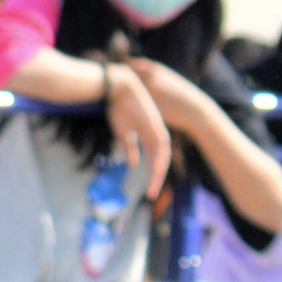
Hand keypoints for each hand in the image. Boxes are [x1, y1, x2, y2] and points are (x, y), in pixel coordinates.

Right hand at [102, 63, 172, 197]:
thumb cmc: (119, 106)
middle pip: (161, 160)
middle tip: (152, 194)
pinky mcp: (153, 124)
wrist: (119, 86)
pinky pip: (159, 146)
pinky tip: (154, 170)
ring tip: (152, 187)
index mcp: (150, 135)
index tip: (148, 189)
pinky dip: (157, 159)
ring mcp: (156, 128)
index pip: (155, 158)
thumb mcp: (123, 132)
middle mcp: (156, 133)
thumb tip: (134, 165)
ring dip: (158, 172)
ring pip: (162, 155)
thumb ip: (130, 148)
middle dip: (157, 177)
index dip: (153, 173)